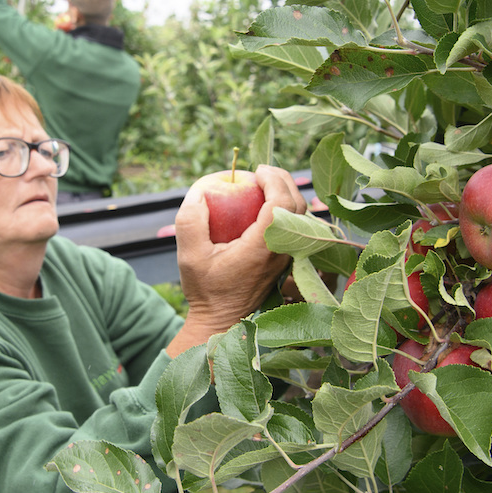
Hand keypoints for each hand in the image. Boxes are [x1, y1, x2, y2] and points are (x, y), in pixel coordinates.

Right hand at [166, 165, 306, 356]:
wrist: (222, 321)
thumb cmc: (205, 289)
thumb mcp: (188, 255)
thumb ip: (191, 221)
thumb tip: (201, 192)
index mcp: (263, 248)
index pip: (282, 204)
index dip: (274, 180)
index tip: (257, 171)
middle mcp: (283, 252)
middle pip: (299, 206)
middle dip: (283, 181)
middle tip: (262, 172)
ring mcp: (288, 259)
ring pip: (302, 218)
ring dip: (287, 195)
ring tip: (265, 186)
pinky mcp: (287, 263)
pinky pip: (297, 230)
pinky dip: (287, 211)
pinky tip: (267, 207)